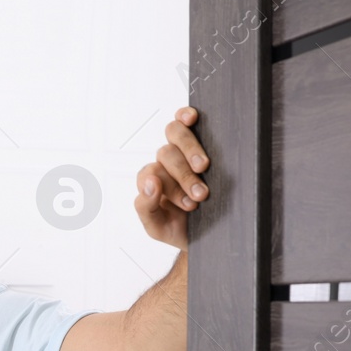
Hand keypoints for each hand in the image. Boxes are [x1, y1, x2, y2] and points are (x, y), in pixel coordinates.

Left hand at [134, 106, 207, 249]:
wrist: (203, 234)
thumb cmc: (177, 229)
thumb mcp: (156, 227)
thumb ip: (146, 207)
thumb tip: (150, 182)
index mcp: (150, 181)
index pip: (152, 172)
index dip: (171, 187)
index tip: (190, 204)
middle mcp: (163, 164)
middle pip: (166, 153)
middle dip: (184, 175)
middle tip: (200, 194)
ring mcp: (179, 152)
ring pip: (175, 135)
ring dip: (190, 151)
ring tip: (204, 169)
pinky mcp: (197, 143)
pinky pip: (183, 122)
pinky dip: (185, 116)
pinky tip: (191, 117)